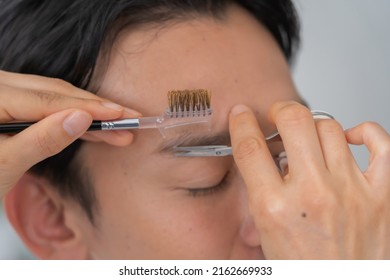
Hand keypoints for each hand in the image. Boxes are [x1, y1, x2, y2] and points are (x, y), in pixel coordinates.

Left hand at [0, 70, 140, 198]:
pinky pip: (47, 104)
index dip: (90, 107)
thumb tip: (80, 118)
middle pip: (56, 93)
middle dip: (96, 109)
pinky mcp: (11, 103)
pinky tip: (93, 127)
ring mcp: (4, 92)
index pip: (50, 99)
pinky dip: (72, 117)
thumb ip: (41, 139)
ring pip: (55, 97)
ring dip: (89, 113)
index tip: (121, 113)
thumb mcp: (4, 164)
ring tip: (118, 128)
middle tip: (130, 120)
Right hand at [229, 101, 389, 258]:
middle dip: (280, 110)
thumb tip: (260, 153)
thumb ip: (260, 188)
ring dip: (313, 126)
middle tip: (278, 116)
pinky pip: (380, 144)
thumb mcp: (265, 230)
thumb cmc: (304, 266)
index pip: (250, 147)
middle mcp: (313, 195)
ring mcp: (350, 192)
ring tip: (309, 136)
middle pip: (294, 122)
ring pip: (330, 127)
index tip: (242, 115)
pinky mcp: (381, 196)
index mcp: (275, 207)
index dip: (242, 123)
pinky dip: (364, 132)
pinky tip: (350, 137)